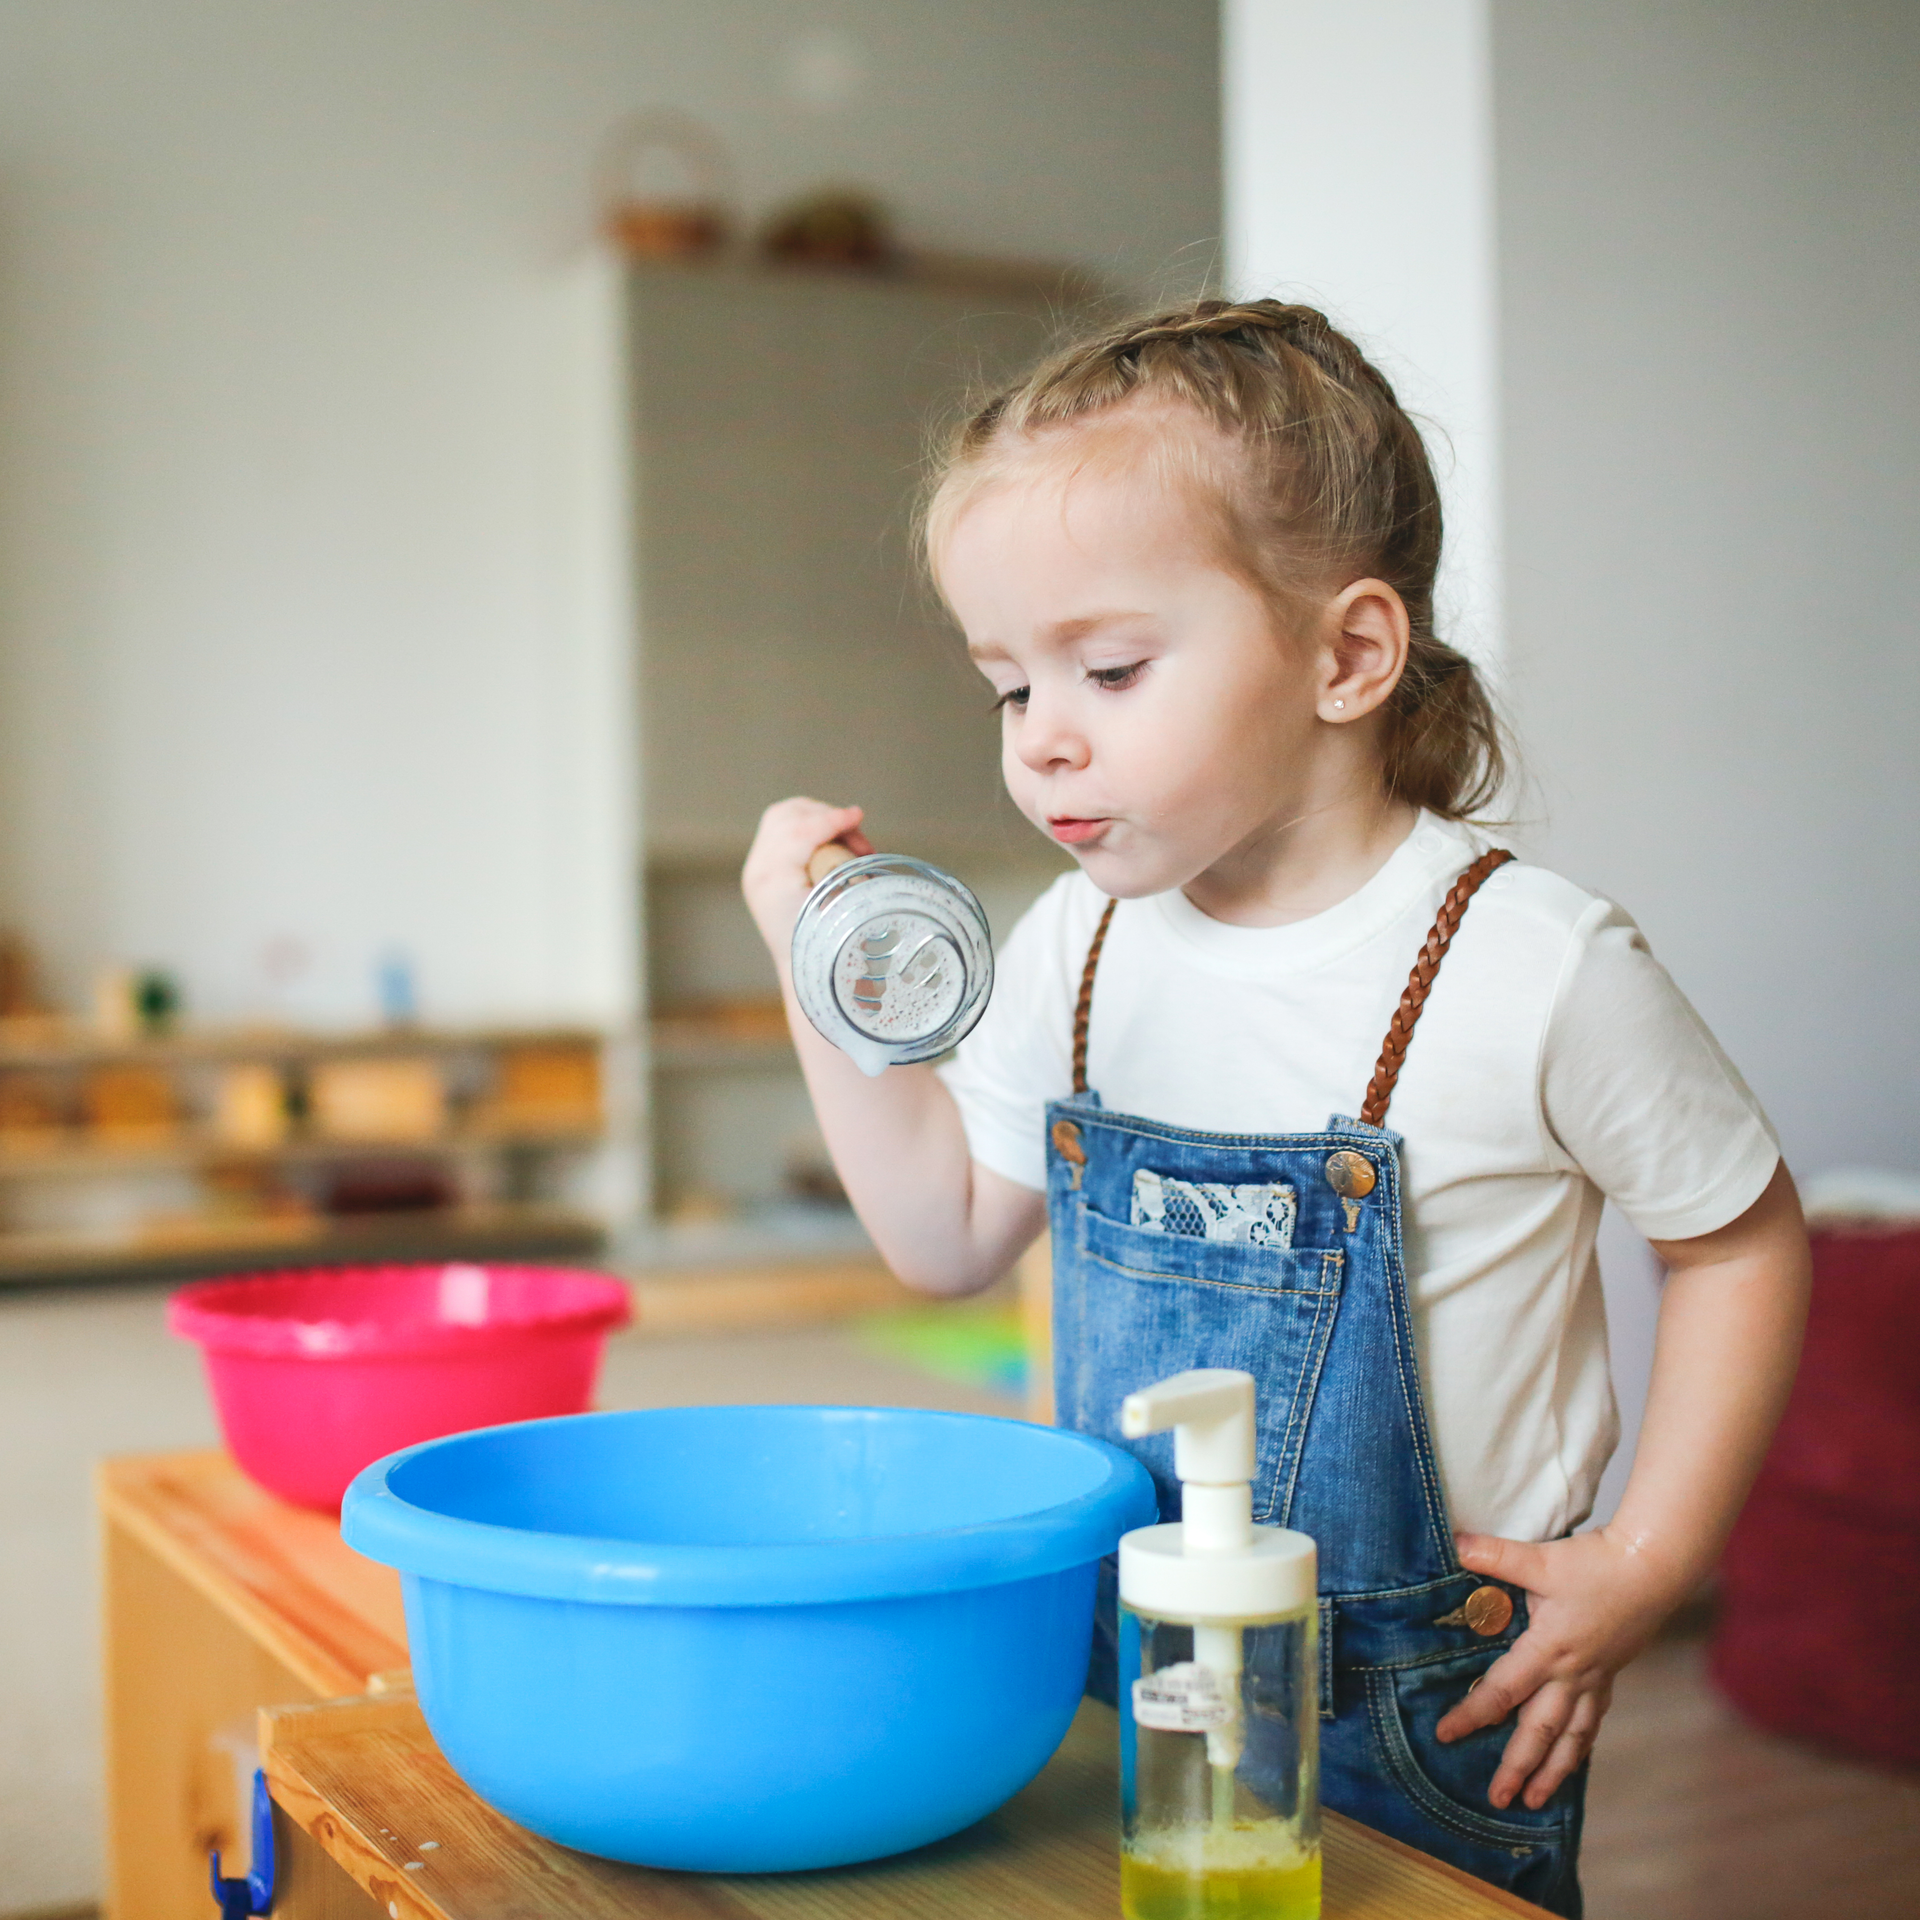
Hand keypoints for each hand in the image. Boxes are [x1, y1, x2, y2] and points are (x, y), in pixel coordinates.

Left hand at [741, 798, 873, 964]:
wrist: (803, 971)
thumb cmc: (829, 946)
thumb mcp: (842, 911)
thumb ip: (847, 877)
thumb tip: (861, 850)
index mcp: (774, 884)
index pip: (799, 833)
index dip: (832, 820)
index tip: (858, 816)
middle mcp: (758, 872)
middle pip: (788, 817)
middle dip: (828, 817)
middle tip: (859, 841)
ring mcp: (756, 868)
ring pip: (782, 816)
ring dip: (818, 817)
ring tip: (847, 839)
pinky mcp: (762, 865)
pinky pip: (780, 828)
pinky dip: (808, 824)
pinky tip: (831, 841)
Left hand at [1434, 1526, 1683, 1809]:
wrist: (1653, 1570)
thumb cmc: (1595, 1565)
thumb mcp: (1540, 1559)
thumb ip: (1495, 1555)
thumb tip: (1454, 1543)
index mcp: (1548, 1650)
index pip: (1502, 1691)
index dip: (1472, 1714)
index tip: (1446, 1734)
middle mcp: (1571, 1675)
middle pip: (1539, 1731)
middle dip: (1517, 1767)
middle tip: (1497, 1799)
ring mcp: (1594, 1679)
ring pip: (1571, 1737)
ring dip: (1553, 1771)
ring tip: (1535, 1800)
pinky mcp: (1609, 1675)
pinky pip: (1591, 1721)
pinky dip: (1579, 1746)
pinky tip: (1572, 1758)